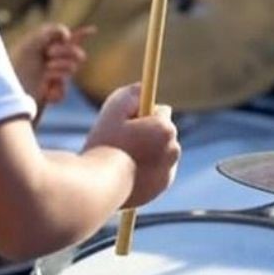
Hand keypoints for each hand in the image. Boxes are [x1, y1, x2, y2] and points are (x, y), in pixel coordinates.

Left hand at [11, 24, 93, 105]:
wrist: (10, 94)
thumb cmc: (16, 68)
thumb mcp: (30, 45)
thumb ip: (48, 33)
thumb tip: (68, 35)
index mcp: (43, 49)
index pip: (65, 40)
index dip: (80, 34)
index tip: (93, 30)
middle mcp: (50, 62)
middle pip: (74, 52)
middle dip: (65, 52)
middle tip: (49, 54)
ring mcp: (53, 78)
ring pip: (72, 69)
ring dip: (59, 69)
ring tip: (45, 74)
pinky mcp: (53, 94)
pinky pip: (64, 90)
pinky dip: (55, 90)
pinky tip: (45, 92)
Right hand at [84, 84, 180, 207]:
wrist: (100, 186)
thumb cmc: (105, 144)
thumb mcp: (114, 108)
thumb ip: (132, 93)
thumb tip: (143, 88)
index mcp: (165, 129)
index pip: (162, 111)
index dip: (143, 114)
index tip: (130, 120)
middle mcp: (173, 150)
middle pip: (164, 132)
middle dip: (149, 132)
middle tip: (125, 138)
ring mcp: (169, 170)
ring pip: (161, 151)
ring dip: (149, 150)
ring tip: (123, 157)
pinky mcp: (162, 186)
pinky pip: (157, 170)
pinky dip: (147, 168)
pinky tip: (128, 171)